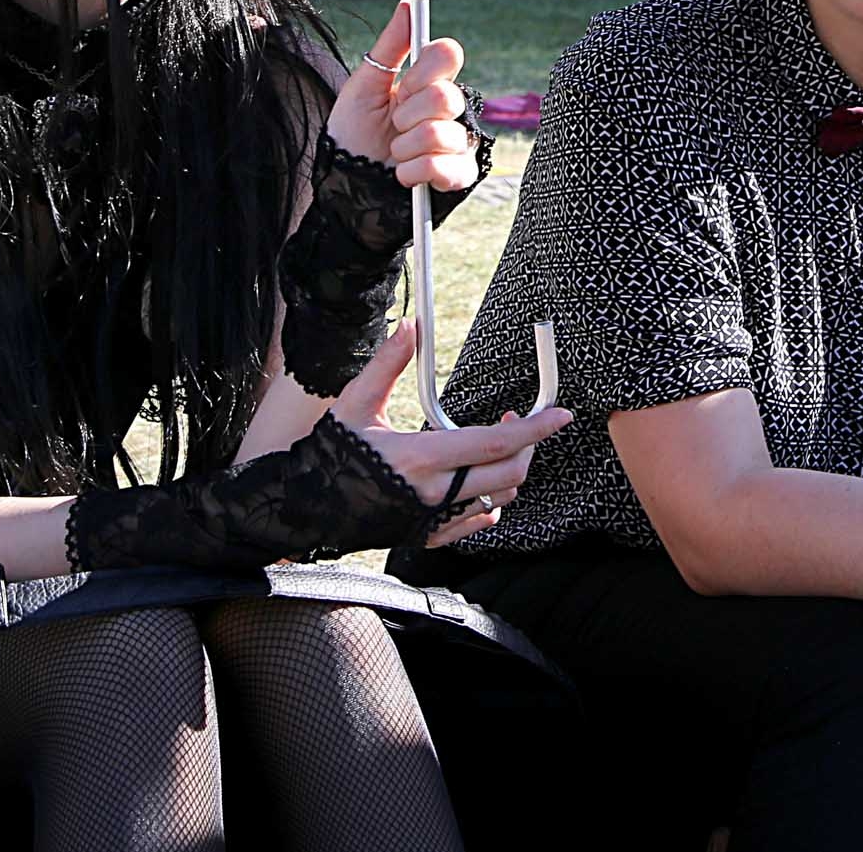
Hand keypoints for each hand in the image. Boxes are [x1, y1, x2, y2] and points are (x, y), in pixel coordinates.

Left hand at [326, 0, 475, 191]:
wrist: (346, 183)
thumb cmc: (352, 134)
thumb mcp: (363, 85)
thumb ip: (389, 46)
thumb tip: (407, 5)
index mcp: (427, 82)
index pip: (449, 54)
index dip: (422, 73)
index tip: (401, 88)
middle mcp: (447, 109)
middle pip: (448, 96)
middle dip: (407, 116)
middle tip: (393, 126)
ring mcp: (456, 142)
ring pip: (443, 134)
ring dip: (405, 148)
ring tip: (394, 154)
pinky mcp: (458, 174)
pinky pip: (448, 167)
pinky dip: (415, 172)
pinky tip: (402, 175)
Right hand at [328, 322, 571, 547]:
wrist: (302, 508)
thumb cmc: (329, 453)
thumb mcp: (356, 403)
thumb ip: (387, 365)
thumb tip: (410, 327)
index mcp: (421, 457)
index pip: (495, 442)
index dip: (535, 428)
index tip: (561, 415)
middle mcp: (433, 493)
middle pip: (507, 474)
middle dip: (526, 446)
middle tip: (518, 422)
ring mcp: (431, 519)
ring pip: (497, 500)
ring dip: (508, 472)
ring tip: (495, 446)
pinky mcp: (426, 534)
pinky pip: (476, 522)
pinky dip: (489, 502)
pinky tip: (477, 482)